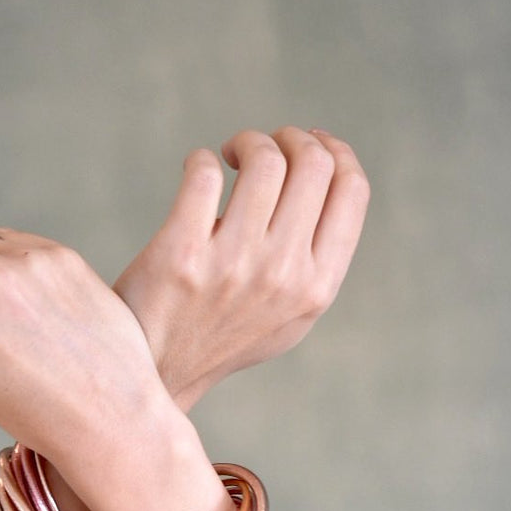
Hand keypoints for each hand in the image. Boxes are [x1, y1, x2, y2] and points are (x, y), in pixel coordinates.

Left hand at [113, 127, 369, 410]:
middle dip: (289, 138)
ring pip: (265, 160)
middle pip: (312, 163)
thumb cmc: (223, 339)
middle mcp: (281, 275)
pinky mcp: (180, 254)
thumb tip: (334, 180)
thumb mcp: (289, 319)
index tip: (309, 141)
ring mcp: (232, 265)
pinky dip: (201, 159)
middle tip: (259, 149)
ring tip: (229, 156)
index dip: (335, 150)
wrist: (159, 373)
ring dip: (247, 141)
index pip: (351, 191)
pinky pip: (203, 173)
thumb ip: (317, 264)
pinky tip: (197, 170)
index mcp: (316, 288)